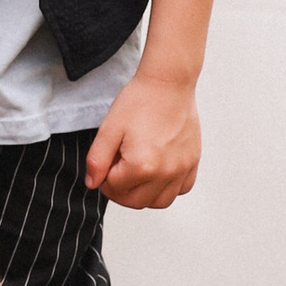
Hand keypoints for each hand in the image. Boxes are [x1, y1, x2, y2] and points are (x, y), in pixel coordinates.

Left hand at [86, 71, 200, 208]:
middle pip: (136, 201)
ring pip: (160, 202)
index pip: (115, 189)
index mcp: (142, 166)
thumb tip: (93, 183)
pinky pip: (181, 189)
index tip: (105, 163)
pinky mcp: (193, 162)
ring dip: (144, 194)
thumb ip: (97, 160)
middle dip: (120, 191)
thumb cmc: (140, 101)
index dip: (104, 178)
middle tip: (115, 170)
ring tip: (135, 174)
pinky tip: (157, 171)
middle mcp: (166, 172)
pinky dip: (168, 187)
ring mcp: (182, 168)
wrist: (168, 83)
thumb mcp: (109, 129)